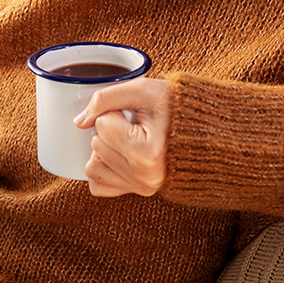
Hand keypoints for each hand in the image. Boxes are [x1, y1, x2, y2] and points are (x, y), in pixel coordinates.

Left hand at [74, 77, 171, 197]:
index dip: (116, 112)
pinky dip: (103, 169)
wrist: (204, 131)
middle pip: (96, 144)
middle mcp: (145, 176)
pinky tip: (121, 156)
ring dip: (106, 149)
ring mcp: (142, 187)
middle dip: (111, 129)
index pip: (102, 124)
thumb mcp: (144, 89)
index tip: (138, 114)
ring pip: (92, 165)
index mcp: (148, 152)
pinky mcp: (137, 192)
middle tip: (136, 125)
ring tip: (131, 140)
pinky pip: (97, 186)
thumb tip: (79, 121)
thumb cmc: (177, 107)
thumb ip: (106, 98)